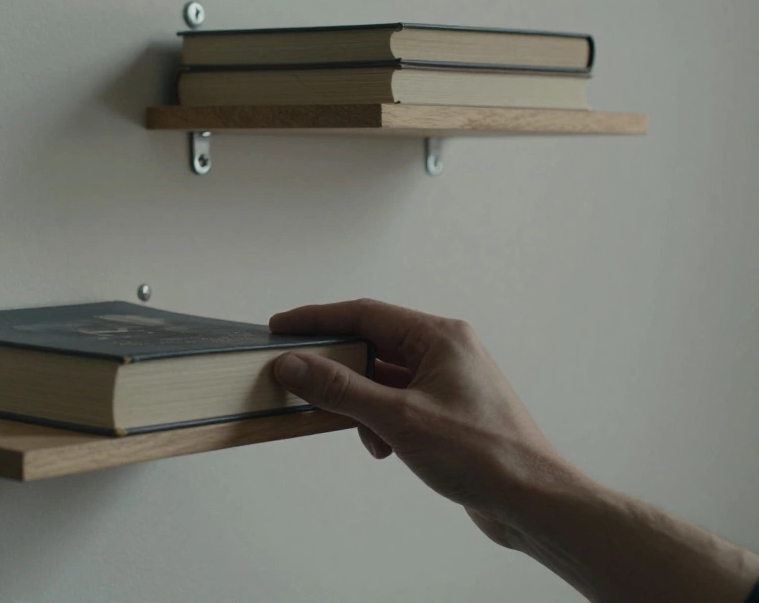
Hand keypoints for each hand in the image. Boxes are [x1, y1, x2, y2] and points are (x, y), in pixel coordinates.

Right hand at [270, 299, 581, 546]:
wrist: (533, 500)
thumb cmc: (482, 454)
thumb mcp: (398, 419)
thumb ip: (340, 389)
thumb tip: (294, 365)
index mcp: (440, 337)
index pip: (364, 314)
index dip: (317, 320)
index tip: (281, 329)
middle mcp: (446, 351)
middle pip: (372, 345)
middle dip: (338, 370)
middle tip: (300, 381)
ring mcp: (449, 381)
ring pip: (383, 378)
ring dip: (360, 403)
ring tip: (358, 431)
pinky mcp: (448, 411)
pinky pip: (397, 402)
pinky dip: (380, 421)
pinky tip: (384, 448)